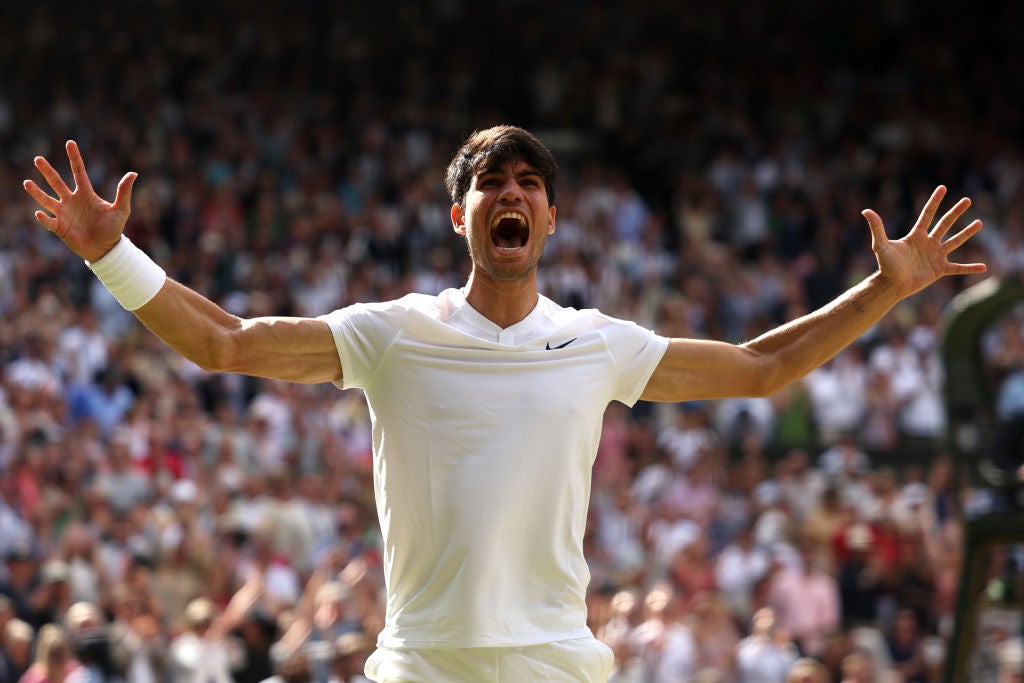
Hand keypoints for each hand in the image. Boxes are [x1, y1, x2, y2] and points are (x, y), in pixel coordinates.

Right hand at [23, 140, 136, 261]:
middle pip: (57, 183)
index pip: (79, 172)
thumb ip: (124, 192)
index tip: (70, 142)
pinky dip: (43, 218)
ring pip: (47, 200)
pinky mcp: (60, 228)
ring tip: (27, 182)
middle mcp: (72, 201)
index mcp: (86, 194)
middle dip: (47, 171)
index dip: (74, 158)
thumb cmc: (113, 229)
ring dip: (37, 192)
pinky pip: (49, 221)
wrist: (106, 249)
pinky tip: (39, 213)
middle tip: (37, 159)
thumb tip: (133, 173)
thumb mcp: (121, 209)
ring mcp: (64, 213)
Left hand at [862, 185, 985, 298]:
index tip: (942, 187)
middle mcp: (928, 243)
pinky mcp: (939, 270)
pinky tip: (984, 267)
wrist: (892, 285)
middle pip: (945, 224)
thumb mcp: (881, 245)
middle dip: (956, 212)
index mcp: (916, 235)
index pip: (928, 214)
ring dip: (967, 233)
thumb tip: (866, 210)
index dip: (934, 201)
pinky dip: (970, 268)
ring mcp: (935, 256)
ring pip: (955, 241)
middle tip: (967, 200)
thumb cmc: (886, 265)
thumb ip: (877, 227)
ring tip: (980, 223)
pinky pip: (958, 268)